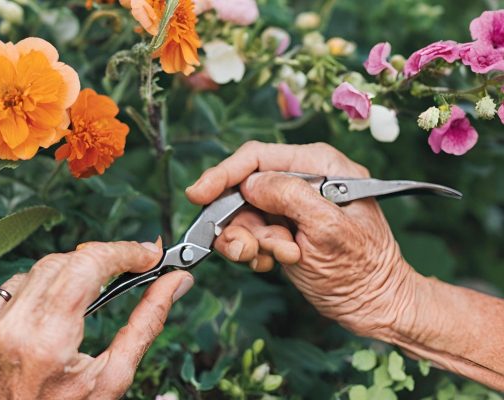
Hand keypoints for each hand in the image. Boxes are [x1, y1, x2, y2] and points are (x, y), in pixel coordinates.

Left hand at [0, 241, 193, 399]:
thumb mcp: (116, 375)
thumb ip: (148, 322)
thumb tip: (176, 282)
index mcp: (49, 341)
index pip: (87, 266)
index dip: (123, 252)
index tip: (149, 255)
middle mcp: (15, 325)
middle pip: (68, 260)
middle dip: (106, 256)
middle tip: (136, 265)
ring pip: (45, 265)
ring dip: (79, 266)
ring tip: (104, 281)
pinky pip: (22, 279)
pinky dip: (49, 279)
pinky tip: (65, 296)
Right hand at [186, 141, 414, 338]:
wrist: (373, 305)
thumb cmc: (362, 269)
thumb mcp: (328, 228)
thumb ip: (289, 196)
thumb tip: (250, 184)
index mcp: (320, 166)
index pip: (259, 157)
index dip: (223, 173)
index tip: (198, 195)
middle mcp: (303, 181)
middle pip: (244, 188)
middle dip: (240, 221)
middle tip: (248, 249)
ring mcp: (290, 207)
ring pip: (242, 214)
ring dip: (249, 241)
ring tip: (271, 258)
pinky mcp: (282, 228)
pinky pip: (248, 233)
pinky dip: (253, 251)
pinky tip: (273, 263)